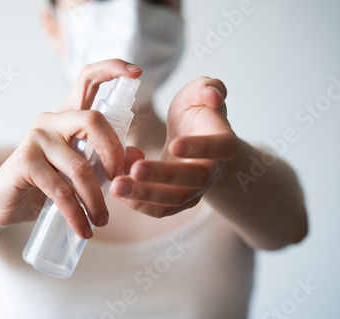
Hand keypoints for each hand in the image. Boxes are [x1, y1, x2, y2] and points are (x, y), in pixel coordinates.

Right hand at [0, 59, 142, 238]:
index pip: (88, 79)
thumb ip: (107, 163)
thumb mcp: (80, 173)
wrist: (2, 204)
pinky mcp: (24, 161)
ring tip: (101, 222)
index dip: (113, 69)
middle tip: (119, 184)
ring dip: (96, 201)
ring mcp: (36, 138)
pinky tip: (83, 230)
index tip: (138, 72)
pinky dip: (76, 214)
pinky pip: (61, 190)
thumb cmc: (45, 186)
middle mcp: (51, 120)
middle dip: (114, 154)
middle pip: (93, 120)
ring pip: (80, 167)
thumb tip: (138, 158)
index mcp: (67, 117)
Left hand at [109, 77, 236, 217]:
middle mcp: (212, 171)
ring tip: (117, 186)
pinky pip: (159, 210)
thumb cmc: (195, 112)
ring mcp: (195, 191)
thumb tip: (212, 94)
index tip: (174, 144)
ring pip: (173, 200)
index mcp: (223, 142)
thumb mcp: (200, 92)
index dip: (199, 148)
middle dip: (163, 177)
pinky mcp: (175, 201)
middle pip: (193, 181)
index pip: (218, 148)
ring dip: (144, 196)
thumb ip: (209, 87)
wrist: (191, 138)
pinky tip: (116, 190)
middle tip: (135, 170)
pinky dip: (138, 204)